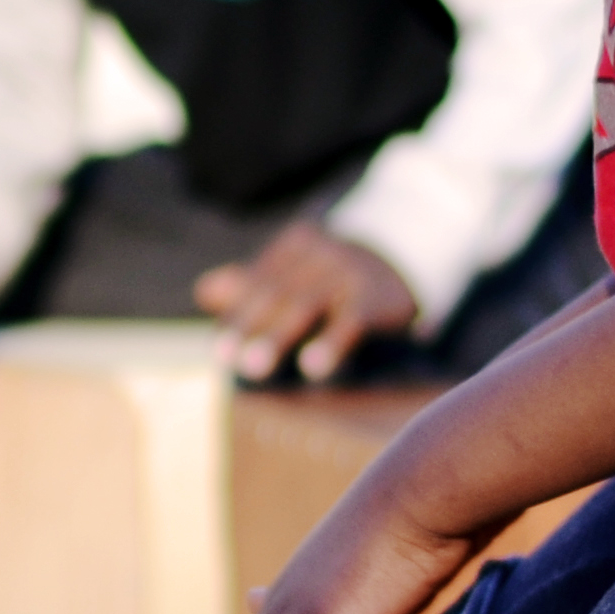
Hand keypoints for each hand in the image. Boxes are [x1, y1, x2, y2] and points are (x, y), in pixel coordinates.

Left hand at [200, 222, 418, 383]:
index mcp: (295, 245)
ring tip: (253, 368)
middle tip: (228, 359)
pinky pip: (351, 321)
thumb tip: (206, 289)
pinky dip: (330, 343)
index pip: (257, 282)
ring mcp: (349, 271)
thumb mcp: (299, 272)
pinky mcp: (377, 296)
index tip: (219, 349)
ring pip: (306, 304)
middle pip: (276, 292)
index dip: (235, 315)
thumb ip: (253, 283)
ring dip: (277, 336)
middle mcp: (320, 252)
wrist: (408, 259)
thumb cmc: (339, 276)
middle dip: (249, 326)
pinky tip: (313, 368)